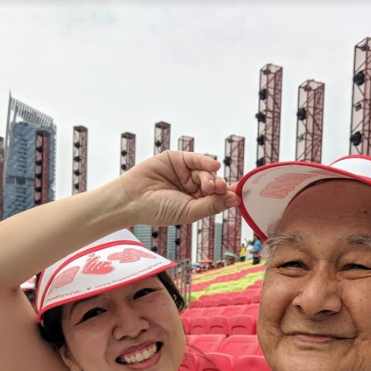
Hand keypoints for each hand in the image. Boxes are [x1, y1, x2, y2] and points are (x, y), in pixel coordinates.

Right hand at [120, 152, 240, 227]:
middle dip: (219, 186)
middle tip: (218, 189)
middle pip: (215, 184)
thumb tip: (235, 200)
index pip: (217, 198)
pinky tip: (213, 166)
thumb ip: (212, 205)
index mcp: (196, 203)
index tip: (238, 195)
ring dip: (211, 177)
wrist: (133, 199)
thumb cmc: (159, 210)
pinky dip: (206, 161)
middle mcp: (192, 188)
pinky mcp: (176, 159)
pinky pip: (195, 158)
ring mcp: (184, 173)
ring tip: (208, 185)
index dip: (228, 195)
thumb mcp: (189, 211)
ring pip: (206, 172)